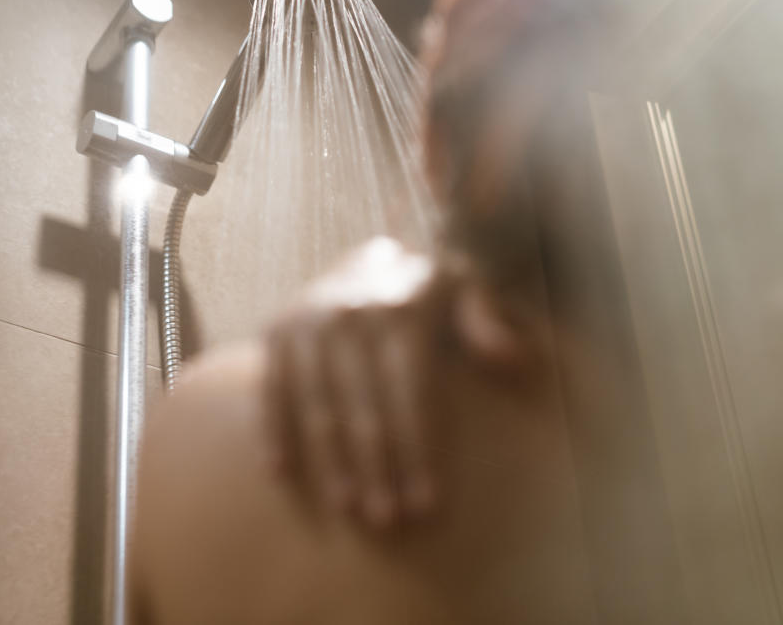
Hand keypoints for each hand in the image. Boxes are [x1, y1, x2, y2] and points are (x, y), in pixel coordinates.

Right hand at [263, 237, 522, 526]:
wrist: (366, 262)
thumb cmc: (427, 293)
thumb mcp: (466, 288)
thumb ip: (486, 318)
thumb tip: (511, 356)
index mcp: (401, 309)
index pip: (411, 393)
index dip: (419, 450)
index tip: (427, 502)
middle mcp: (350, 314)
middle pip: (365, 407)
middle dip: (378, 467)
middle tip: (388, 519)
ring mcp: (307, 323)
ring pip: (319, 405)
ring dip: (332, 461)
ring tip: (348, 507)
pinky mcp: (276, 332)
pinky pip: (271, 388)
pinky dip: (273, 429)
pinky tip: (280, 472)